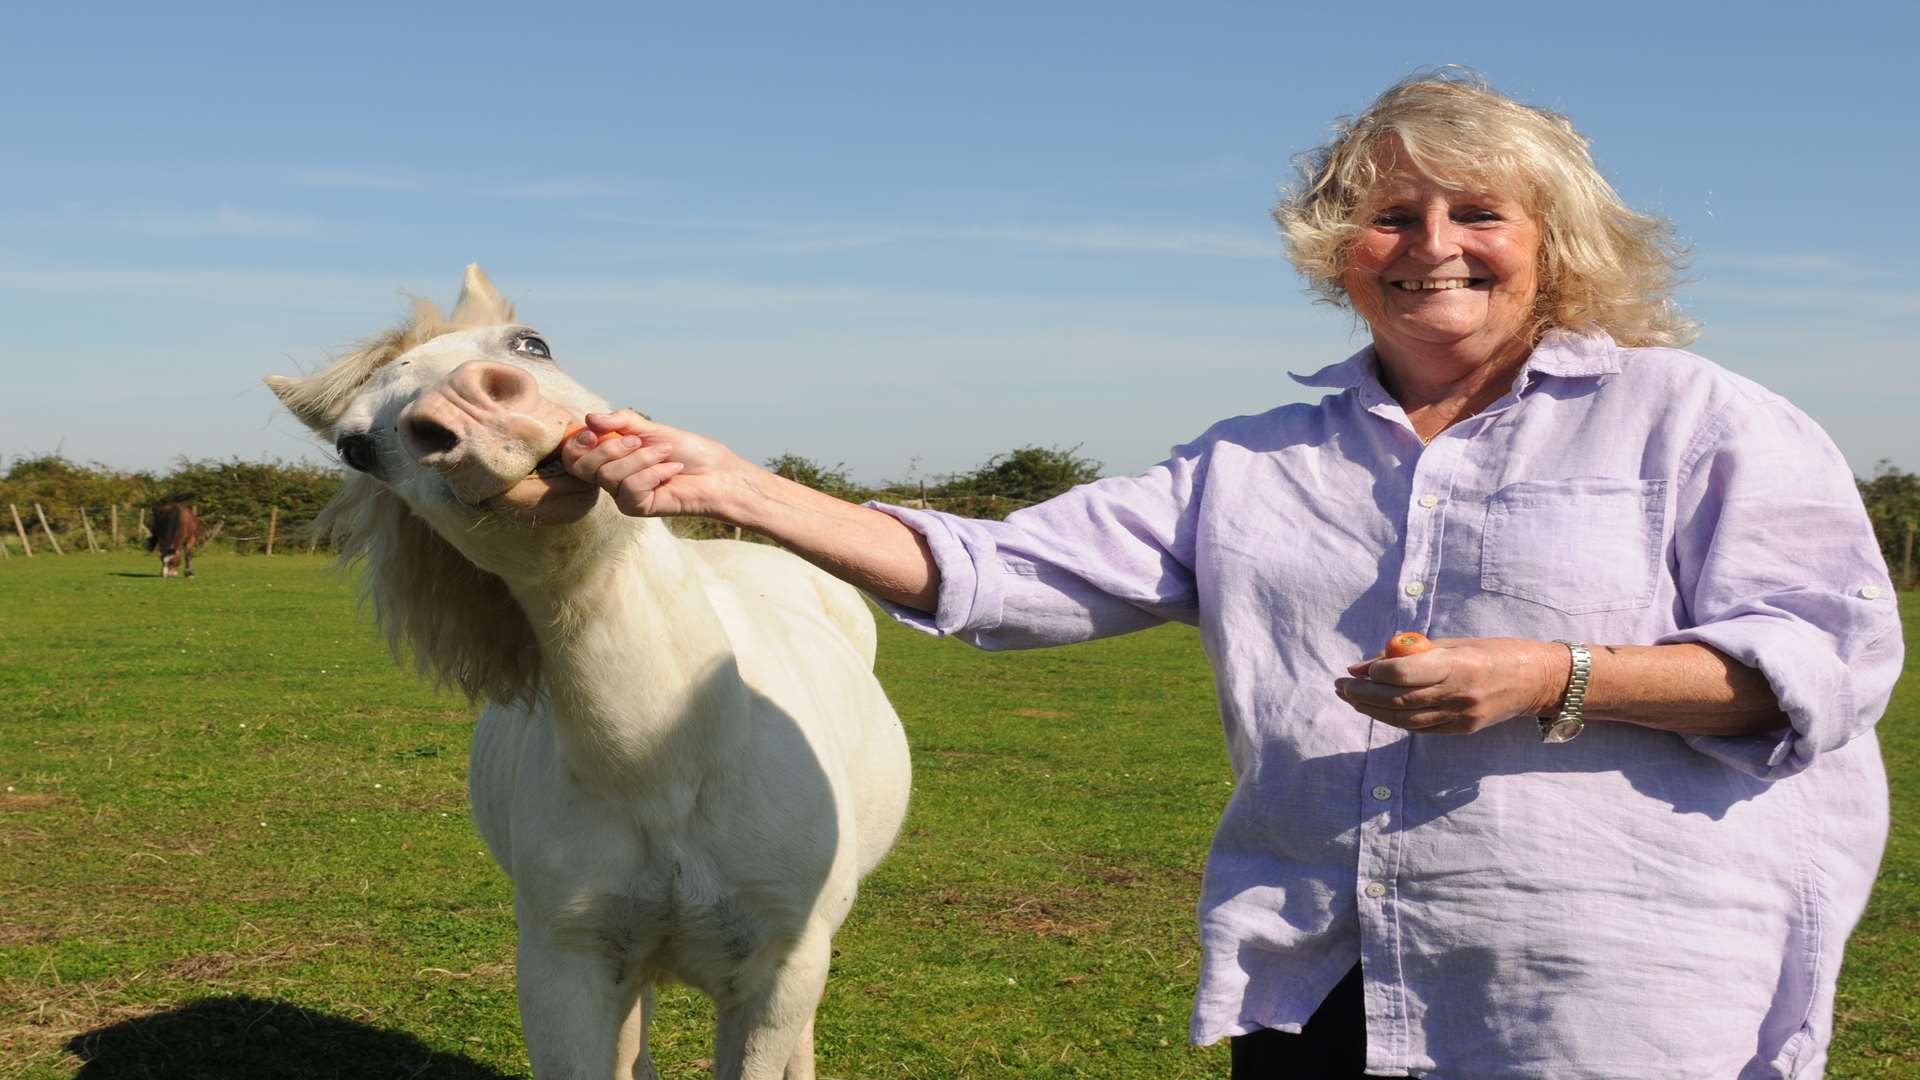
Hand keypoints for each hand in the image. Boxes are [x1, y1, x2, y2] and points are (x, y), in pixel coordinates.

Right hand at [561, 410, 750, 519]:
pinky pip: (631, 488)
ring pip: (609, 476)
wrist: (715, 472)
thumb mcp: (651, 428)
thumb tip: (589, 419)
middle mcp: (611, 477)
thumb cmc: (686, 450)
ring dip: (642, 459)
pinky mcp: (637, 507)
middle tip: (640, 441)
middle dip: (610, 448)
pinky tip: (672, 471)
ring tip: (666, 455)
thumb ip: (620, 422)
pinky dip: (654, 473)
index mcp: (610, 456)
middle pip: (582, 467)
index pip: (573, 455)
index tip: (593, 432)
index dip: (576, 444)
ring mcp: (622, 494)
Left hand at [1333, 637, 1569, 735]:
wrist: (1538, 680)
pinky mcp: (1462, 730)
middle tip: (1340, 687)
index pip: (1404, 674)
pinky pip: (1419, 728)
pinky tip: (1377, 710)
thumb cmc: (1494, 652)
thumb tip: (1365, 665)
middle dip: (1362, 695)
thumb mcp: (1454, 643)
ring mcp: (1460, 716)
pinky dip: (1394, 719)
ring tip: (1350, 698)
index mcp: (1457, 665)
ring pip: (1404, 719)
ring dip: (1372, 710)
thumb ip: (1411, 653)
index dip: (1376, 673)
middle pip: (1398, 700)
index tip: (1358, 670)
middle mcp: (1458, 694)